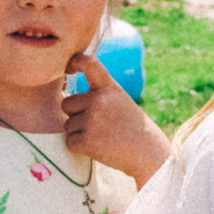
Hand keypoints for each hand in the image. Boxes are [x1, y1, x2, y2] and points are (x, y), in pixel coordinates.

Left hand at [63, 52, 169, 186]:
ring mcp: (92, 120)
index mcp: (108, 87)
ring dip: (79, 133)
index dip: (76, 61)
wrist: (147, 151)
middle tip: (98, 124)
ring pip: (68, 125)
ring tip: (102, 135)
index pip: (90, 64)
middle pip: (67, 104)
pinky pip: (70, 142)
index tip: (69, 67)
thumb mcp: (119, 100)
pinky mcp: (87, 140)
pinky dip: (80, 147)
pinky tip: (98, 146)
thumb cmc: (130, 126)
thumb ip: (99, 93)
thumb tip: (69, 92)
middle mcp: (99, 100)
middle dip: (76, 115)